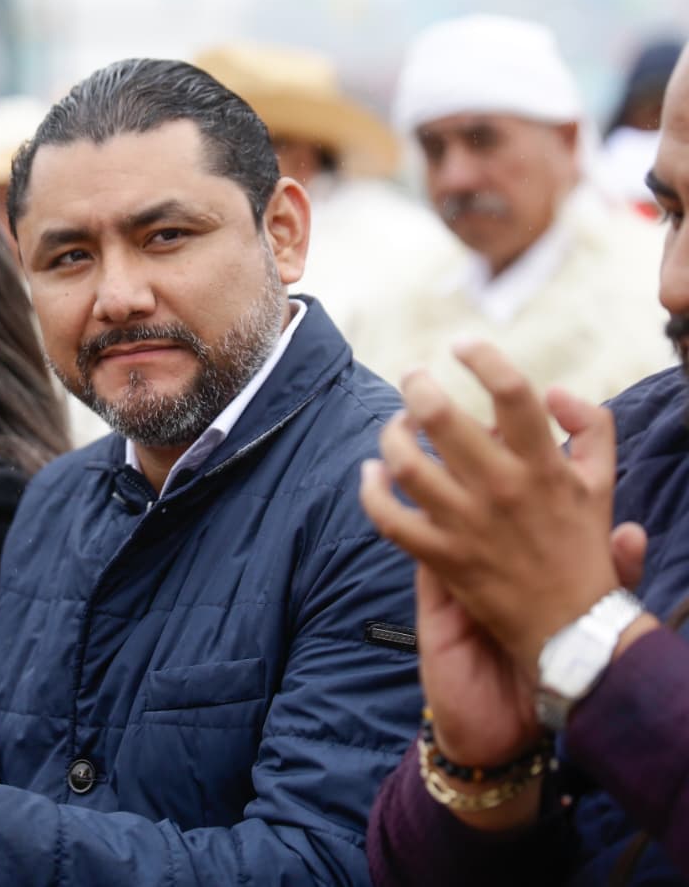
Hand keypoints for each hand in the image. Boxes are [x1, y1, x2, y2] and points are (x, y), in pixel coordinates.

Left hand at [360, 341, 623, 674]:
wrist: (571, 627)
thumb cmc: (582, 547)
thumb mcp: (601, 482)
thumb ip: (589, 426)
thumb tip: (556, 390)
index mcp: (543, 465)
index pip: (512, 393)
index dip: (483, 357)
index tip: (462, 345)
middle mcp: (502, 489)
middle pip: (443, 419)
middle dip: (418, 386)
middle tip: (414, 377)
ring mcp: (467, 524)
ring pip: (407, 464)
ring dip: (391, 435)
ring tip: (395, 425)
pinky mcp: (442, 556)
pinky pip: (389, 518)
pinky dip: (371, 491)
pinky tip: (371, 473)